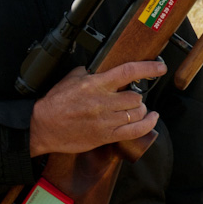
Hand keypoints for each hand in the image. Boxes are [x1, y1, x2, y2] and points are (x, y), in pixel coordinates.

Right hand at [28, 60, 163, 154]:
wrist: (42, 127)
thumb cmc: (55, 103)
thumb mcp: (71, 78)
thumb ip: (90, 72)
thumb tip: (100, 68)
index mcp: (96, 84)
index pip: (128, 72)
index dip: (148, 69)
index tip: (160, 68)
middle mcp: (103, 102)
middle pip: (135, 96)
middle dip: (137, 96)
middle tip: (131, 97)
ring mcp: (106, 120)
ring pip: (137, 112)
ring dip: (139, 110)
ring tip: (135, 109)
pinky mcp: (106, 136)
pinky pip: (134, 131)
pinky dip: (147, 125)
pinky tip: (151, 119)